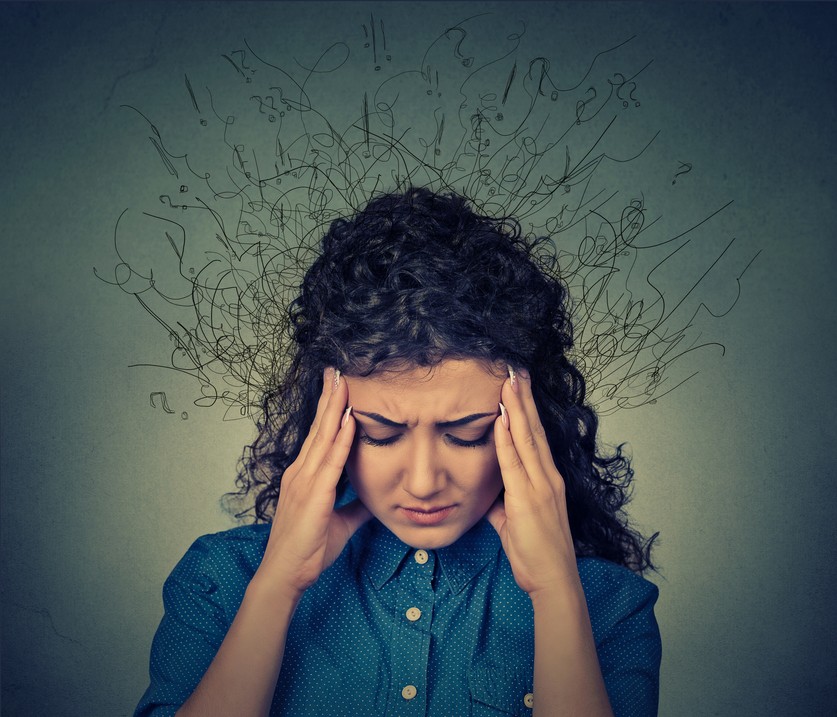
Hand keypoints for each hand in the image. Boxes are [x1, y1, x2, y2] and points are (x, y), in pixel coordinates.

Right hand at [257, 368, 370, 600]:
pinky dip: (340, 439)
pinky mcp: (314, 495)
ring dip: (335, 408)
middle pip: (318, 427)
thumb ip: (354, 506)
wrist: (286, 574)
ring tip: (343, 382)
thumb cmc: (307, 549)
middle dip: (329, 397)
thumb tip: (373, 499)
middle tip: (337, 370)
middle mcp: (302, 472)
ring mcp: (305, 481)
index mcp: (305, 476)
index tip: (338, 386)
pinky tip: (348, 420)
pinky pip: (330, 462)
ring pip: (323, 437)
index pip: (320, 435)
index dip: (329, 410)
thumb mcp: (339, 522)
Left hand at [487, 371, 579, 596]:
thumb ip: (504, 503)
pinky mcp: (528, 499)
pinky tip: (500, 418)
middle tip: (514, 369)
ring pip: (526, 438)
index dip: (525, 409)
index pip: (535, 436)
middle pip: (533, 429)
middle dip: (522, 398)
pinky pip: (514, 462)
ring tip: (508, 382)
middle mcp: (547, 477)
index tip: (517, 385)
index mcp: (546, 480)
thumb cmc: (536, 554)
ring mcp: (540, 486)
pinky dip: (507, 438)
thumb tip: (490, 495)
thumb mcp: (515, 522)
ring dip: (515, 408)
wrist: (553, 580)